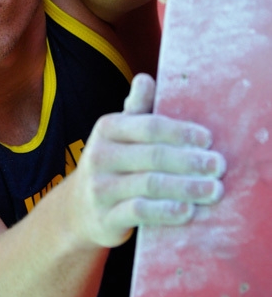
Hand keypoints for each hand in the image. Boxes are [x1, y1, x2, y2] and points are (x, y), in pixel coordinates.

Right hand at [74, 74, 225, 247]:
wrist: (78, 209)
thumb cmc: (112, 163)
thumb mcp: (120, 133)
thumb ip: (137, 108)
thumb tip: (145, 79)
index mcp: (107, 128)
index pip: (148, 126)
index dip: (180, 132)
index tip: (208, 139)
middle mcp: (100, 156)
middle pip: (152, 155)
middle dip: (189, 161)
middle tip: (219, 166)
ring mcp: (101, 188)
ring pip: (149, 184)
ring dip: (186, 187)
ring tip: (214, 190)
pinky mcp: (105, 218)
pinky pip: (139, 212)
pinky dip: (165, 211)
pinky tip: (188, 211)